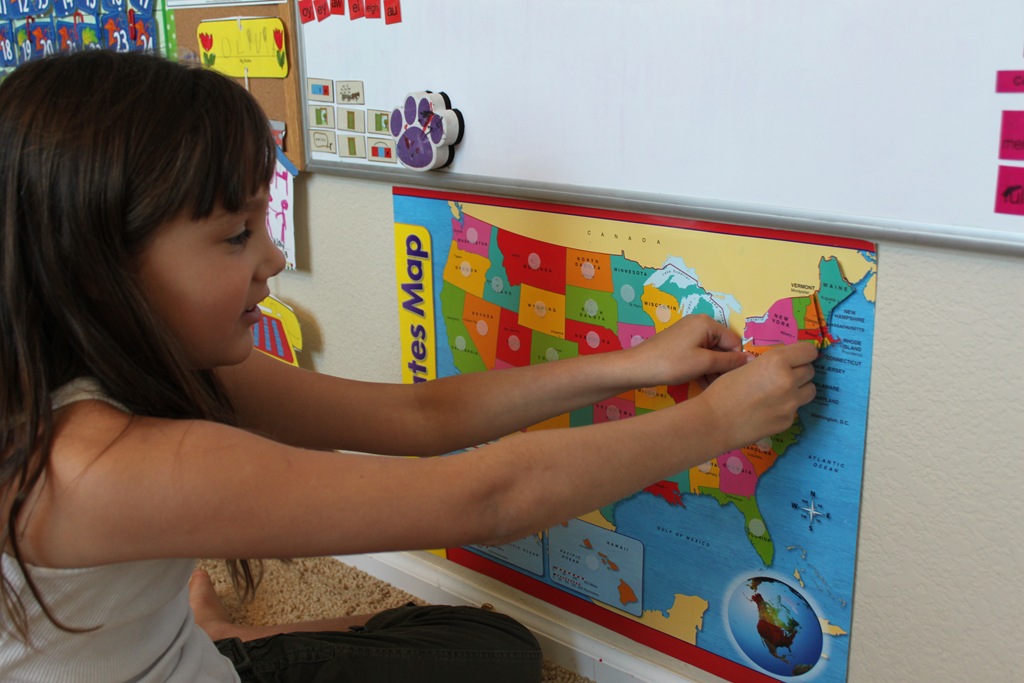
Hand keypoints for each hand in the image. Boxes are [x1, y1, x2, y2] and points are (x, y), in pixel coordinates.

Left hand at [621, 314, 749, 388]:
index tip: (731, 378)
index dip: (734, 361)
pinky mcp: (680, 344)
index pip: (734, 341)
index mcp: (707, 323)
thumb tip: (751, 360)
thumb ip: (730, 361)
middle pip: (722, 346)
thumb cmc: (671, 364)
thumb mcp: (704, 363)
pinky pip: (699, 354)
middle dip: (723, 366)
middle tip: (720, 385)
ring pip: (710, 353)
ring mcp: (688, 333)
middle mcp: (699, 324)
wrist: (637, 368)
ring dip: (712, 370)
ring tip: (709, 387)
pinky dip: (701, 368)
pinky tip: (700, 383)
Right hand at [697, 341, 818, 450]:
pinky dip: (786, 407)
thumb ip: (770, 363)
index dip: (804, 353)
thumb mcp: (745, 366)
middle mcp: (788, 380)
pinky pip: (796, 409)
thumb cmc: (723, 390)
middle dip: (800, 371)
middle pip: (810, 370)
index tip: (798, 357)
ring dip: (799, 388)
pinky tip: (768, 410)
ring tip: (780, 392)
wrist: (714, 421)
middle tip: (783, 375)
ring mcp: (791, 403)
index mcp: (776, 361)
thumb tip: (785, 362)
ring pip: (809, 390)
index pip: (809, 351)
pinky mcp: (788, 421)